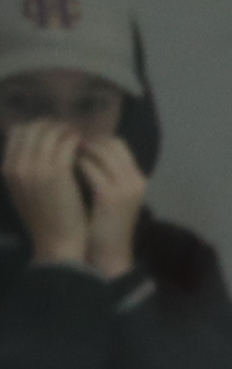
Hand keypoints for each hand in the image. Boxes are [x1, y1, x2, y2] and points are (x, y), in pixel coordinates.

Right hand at [3, 121, 89, 268]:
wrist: (57, 243)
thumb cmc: (47, 220)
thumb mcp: (26, 193)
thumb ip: (26, 170)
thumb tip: (36, 148)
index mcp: (8, 169)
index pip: (18, 132)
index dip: (38, 127)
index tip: (55, 129)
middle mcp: (18, 165)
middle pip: (33, 128)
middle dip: (53, 125)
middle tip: (70, 130)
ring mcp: (36, 167)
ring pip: (50, 133)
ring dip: (67, 131)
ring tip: (80, 136)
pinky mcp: (57, 172)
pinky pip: (66, 144)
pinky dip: (76, 141)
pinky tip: (85, 145)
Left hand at [68, 132, 140, 273]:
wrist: (108, 255)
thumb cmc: (103, 227)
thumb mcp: (109, 198)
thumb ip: (101, 175)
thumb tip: (79, 152)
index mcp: (136, 179)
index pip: (116, 143)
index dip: (92, 138)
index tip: (70, 140)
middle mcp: (135, 179)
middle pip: (109, 142)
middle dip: (83, 139)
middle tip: (60, 141)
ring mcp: (125, 187)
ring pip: (100, 151)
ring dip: (77, 148)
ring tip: (59, 152)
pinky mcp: (110, 196)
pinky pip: (89, 168)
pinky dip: (74, 164)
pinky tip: (60, 167)